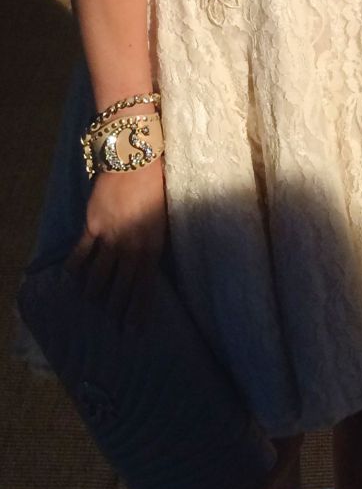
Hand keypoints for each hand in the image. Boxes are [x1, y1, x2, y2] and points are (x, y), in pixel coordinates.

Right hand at [68, 159, 166, 326]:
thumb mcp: (164, 216)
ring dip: (96, 292)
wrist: (134, 159)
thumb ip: (156, 240)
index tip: (134, 329)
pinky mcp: (93, 224)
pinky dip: (75, 266)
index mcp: (152, 243)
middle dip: (118, 308)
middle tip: (114, 326)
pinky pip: (81, 252)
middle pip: (122, 285)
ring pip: (100, 274)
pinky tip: (70, 278)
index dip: (138, 308)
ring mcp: (111, 236)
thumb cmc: (155, 185)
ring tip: (93, 303)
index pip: (145, 284)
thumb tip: (152, 264)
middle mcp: (132, 245)